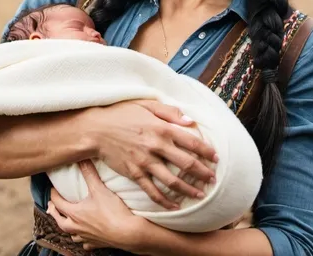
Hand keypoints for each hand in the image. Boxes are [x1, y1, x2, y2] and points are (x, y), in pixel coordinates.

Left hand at [47, 160, 145, 251]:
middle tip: (52, 207)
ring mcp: (86, 237)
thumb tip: (82, 158)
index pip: (58, 203)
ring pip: (71, 234)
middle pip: (60, 221)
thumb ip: (89, 173)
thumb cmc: (112, 211)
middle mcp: (77, 227)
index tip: (53, 189)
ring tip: (67, 222)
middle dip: (54, 213)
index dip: (54, 195)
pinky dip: (82, 240)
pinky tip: (85, 237)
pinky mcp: (96, 243)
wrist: (127, 232)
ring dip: (67, 227)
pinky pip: (85, 244)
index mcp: (75, 213)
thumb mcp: (99, 188)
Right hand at [87, 99, 217, 209]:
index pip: (191, 141)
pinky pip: (152, 191)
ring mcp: (145, 161)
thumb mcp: (146, 104)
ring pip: (172, 181)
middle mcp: (156, 145)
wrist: (96, 129)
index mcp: (162, 128)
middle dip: (202, 173)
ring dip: (188, 190)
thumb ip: (170, 112)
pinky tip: (174, 206)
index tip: (216, 158)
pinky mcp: (134, 173)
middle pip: (186, 163)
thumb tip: (190, 121)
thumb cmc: (122, 113)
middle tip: (213, 180)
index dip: (206, 151)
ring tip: (200, 196)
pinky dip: (165, 201)